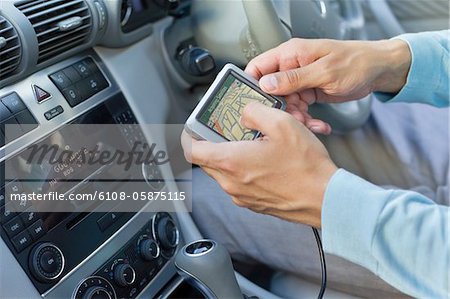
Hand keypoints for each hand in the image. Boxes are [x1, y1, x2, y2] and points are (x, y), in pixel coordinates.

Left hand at [182, 102, 336, 227]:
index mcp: (231, 162)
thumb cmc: (306, 167)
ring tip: (252, 145)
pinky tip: (264, 161)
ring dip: (230, 157)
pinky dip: (243, 170)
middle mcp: (231, 182)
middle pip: (206, 161)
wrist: (325, 199)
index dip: (189, 136)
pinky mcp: (253, 204)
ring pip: (222, 172)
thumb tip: (244, 114)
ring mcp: (241, 196)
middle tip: (228, 131)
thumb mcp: (281, 123)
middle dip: (212, 143)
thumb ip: (255, 113)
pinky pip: (238, 183)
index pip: (192, 150)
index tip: (194, 128)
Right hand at [245, 38, 411, 133]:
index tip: (253, 104)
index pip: (258, 67)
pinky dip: (307, 119)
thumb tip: (266, 83)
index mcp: (291, 54)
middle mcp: (292, 67)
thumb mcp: (324, 71)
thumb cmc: (357, 62)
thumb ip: (293, 78)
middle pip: (270, 91)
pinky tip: (317, 124)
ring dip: (296, 118)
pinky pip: (299, 109)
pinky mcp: (308, 92)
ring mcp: (300, 81)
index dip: (251, 85)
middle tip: (290, 119)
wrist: (379, 71)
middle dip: (279, 109)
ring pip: (285, 104)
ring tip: (310, 123)